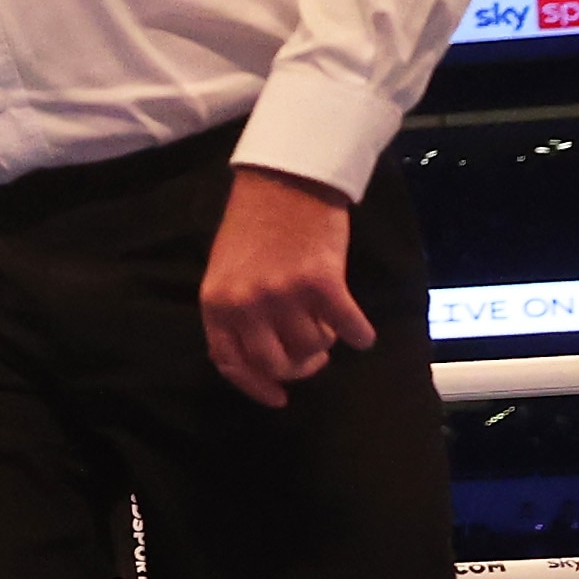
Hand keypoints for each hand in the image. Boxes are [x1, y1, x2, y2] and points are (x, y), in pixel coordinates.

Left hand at [200, 165, 373, 407]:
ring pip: (312, 346)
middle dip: (300, 368)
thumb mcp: (226, 271)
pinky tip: (362, 334)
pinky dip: (358, 334)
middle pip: (276, 364)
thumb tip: (260, 357)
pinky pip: (346, 326)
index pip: (231, 363)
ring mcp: (282, 293)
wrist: (285, 180)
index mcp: (216, 303)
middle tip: (314, 358)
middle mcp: (245, 304)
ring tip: (327, 325)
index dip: (256, 386)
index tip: (278, 398)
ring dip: (326, 342)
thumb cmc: (255, 224)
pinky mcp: (320, 281)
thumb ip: (235, 312)